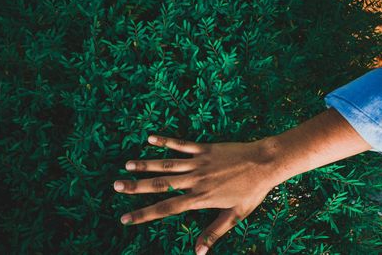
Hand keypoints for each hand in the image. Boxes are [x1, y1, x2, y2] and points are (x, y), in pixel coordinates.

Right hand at [114, 134, 280, 254]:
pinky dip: (166, 141)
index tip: (125, 217)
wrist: (265, 163)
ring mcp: (199, 162)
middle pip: (160, 184)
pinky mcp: (204, 148)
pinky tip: (151, 138)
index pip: (166, 208)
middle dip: (136, 186)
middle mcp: (195, 180)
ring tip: (127, 165)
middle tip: (116, 186)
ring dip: (146, 164)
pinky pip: (182, 144)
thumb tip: (198, 252)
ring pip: (167, 164)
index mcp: (200, 198)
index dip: (144, 214)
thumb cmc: (252, 191)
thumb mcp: (236, 215)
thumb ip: (215, 232)